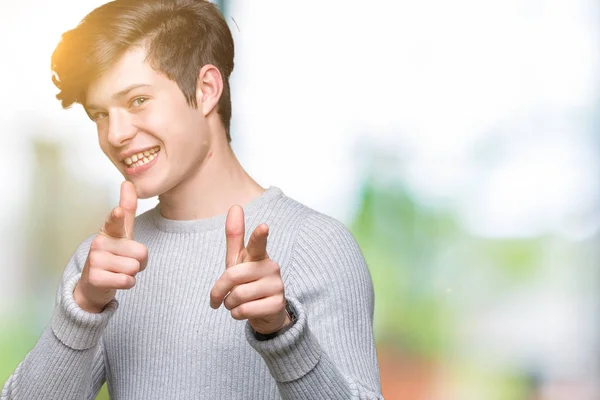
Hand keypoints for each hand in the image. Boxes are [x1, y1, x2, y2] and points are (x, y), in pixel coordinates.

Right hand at [73, 181, 147, 312]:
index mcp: (109, 230)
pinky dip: (127, 284)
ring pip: (135, 268)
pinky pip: (127, 281)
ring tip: (118, 271)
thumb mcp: (122, 233)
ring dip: (132, 274)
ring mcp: (95, 260)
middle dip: (139, 262)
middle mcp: (99, 242)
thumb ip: (128, 210)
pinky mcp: (95, 278)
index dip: (118, 217)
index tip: (118, 211)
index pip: (116, 221)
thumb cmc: (113, 256)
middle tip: (124, 263)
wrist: (94, 284)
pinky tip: (114, 281)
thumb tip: (127, 182)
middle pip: (141, 253)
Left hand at [210, 205, 290, 334]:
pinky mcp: (277, 304)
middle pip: (233, 276)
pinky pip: (245, 310)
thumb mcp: (238, 260)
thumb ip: (235, 236)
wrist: (264, 311)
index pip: (258, 243)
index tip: (263, 226)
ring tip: (236, 303)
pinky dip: (237, 314)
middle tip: (220, 297)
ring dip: (229, 304)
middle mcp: (270, 267)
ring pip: (238, 296)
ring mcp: (277, 285)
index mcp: (258, 255)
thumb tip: (235, 206)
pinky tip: (245, 311)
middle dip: (220, 291)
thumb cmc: (248, 281)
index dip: (259, 235)